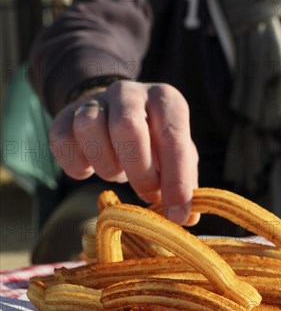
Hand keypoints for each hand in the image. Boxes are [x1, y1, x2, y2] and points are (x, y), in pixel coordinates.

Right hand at [49, 80, 199, 225]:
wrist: (112, 114)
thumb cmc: (152, 141)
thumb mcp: (174, 154)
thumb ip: (184, 182)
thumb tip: (187, 218)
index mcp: (164, 99)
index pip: (173, 137)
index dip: (176, 180)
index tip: (176, 214)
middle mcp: (129, 92)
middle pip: (127, 128)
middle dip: (140, 173)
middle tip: (147, 195)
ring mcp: (94, 100)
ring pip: (89, 128)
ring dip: (106, 165)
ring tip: (117, 173)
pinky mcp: (65, 115)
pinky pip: (62, 142)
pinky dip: (77, 166)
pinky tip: (90, 169)